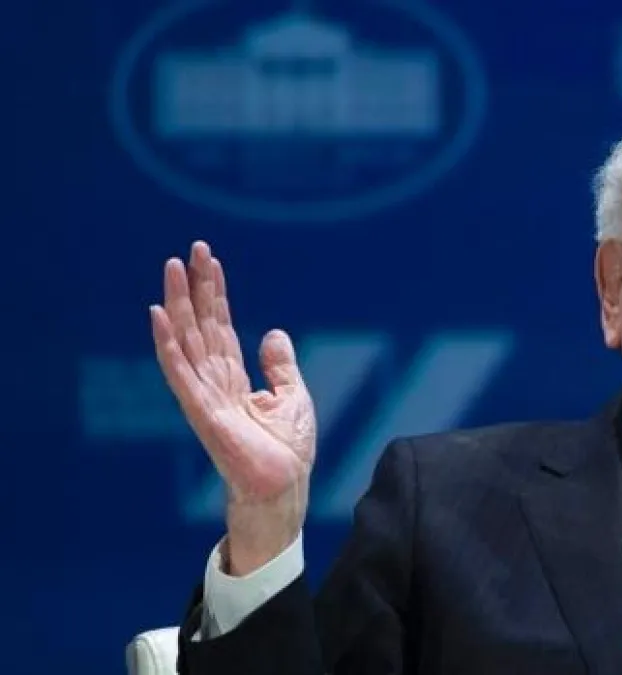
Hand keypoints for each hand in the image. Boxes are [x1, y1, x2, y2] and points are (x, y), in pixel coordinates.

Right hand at [150, 241, 316, 574]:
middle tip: (188, 251)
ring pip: (187, 339)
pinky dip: (168, 344)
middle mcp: (214, 381)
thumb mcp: (293, 396)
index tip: (209, 260)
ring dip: (177, 304)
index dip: (216, 293)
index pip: (221, 327)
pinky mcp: (201, 410)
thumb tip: (273, 332)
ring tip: (171, 269)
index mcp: (235, 378)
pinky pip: (180, 371)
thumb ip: (279, 364)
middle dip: (194, 288)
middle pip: (200, 325)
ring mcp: (204, 394)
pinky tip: (159, 317)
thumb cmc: (287, 451)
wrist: (282, 488)